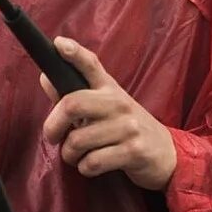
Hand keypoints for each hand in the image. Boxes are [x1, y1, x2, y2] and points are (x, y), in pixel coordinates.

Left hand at [41, 36, 175, 189]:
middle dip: (53, 126)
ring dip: (70, 155)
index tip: (58, 43)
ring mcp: (128, 126)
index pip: (91, 64)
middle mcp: (119, 103)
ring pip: (78, 140)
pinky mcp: (133, 151)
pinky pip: (92, 162)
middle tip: (53, 137)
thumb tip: (45, 77)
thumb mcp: (104, 107)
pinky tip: (93, 165)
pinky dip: (85, 168)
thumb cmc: (125, 128)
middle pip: (72, 104)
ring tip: (79, 155)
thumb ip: (74, 95)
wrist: (165, 153)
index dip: (74, 53)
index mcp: (110, 89)